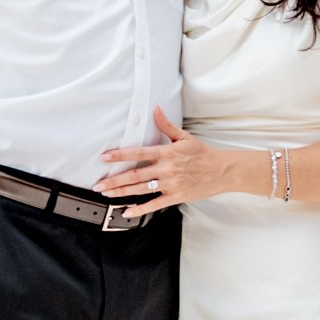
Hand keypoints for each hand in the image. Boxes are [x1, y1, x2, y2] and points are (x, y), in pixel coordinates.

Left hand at [96, 107, 246, 212]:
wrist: (222, 171)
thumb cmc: (202, 153)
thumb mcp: (184, 137)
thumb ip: (166, 125)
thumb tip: (156, 108)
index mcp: (166, 152)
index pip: (137, 153)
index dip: (119, 155)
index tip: (103, 158)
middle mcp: (166, 168)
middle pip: (134, 175)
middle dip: (114, 180)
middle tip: (98, 184)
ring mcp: (170, 184)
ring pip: (141, 189)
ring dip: (122, 192)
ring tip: (107, 194)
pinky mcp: (175, 196)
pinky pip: (154, 204)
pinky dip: (139, 209)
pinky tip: (126, 211)